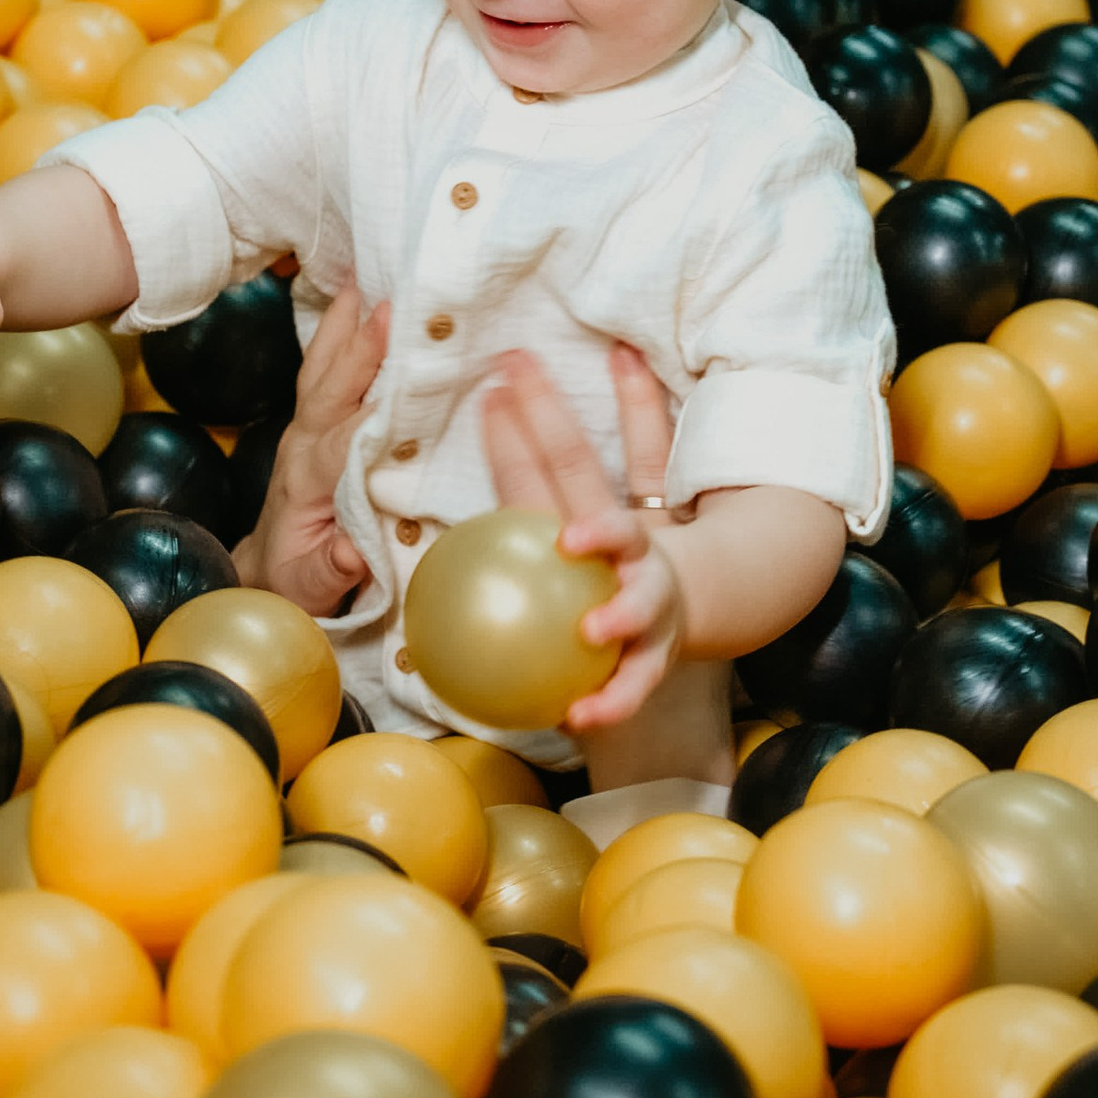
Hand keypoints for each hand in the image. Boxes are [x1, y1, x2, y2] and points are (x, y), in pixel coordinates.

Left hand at [238, 280, 388, 618]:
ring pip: (321, 368)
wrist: (265, 574)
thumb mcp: (312, 588)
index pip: (344, 443)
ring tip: (364, 273)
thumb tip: (350, 554)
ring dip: (342, 323)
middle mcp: (302, 446)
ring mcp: (304, 430)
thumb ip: (330, 570)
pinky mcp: (313, 422)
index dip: (373, 413)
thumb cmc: (295, 582)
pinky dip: (340, 330)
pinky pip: (325, 369)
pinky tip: (356, 295)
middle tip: (389, 303)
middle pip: (329, 389)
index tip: (405, 384)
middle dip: (358, 348)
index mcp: (308, 483)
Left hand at [480, 342, 686, 734]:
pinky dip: (607, 702)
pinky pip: (629, 685)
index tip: (508, 380)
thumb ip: (505, 499)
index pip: (562, 457)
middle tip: (571, 538)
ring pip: (637, 606)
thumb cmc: (588, 568)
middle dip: (597, 528)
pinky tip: (577, 718)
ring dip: (619, 616)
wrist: (671, 608)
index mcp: (591, 510)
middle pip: (610, 526)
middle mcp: (626, 550)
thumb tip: (425, 470)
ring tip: (593, 631)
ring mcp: (643, 603)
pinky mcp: (650, 656)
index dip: (537, 417)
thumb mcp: (552, 528)